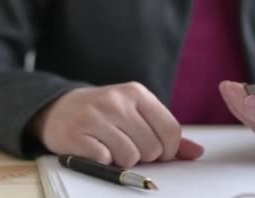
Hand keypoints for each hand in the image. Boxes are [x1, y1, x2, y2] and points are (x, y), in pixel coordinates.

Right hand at [30, 82, 203, 167]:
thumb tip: (196, 152)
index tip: (154, 150)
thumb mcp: (134, 113)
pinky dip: (102, 161)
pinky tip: (95, 148)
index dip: (167, 150)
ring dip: (122, 160)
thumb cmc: (103, 114)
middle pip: (152, 148)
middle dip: (142, 156)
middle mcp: (116, 101)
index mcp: (136, 93)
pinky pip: (105, 160)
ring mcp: (95, 116)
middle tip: (125, 146)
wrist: (57, 109)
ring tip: (109, 147)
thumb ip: (164, 132)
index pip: (171, 130)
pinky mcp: (76, 134)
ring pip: (130, 156)